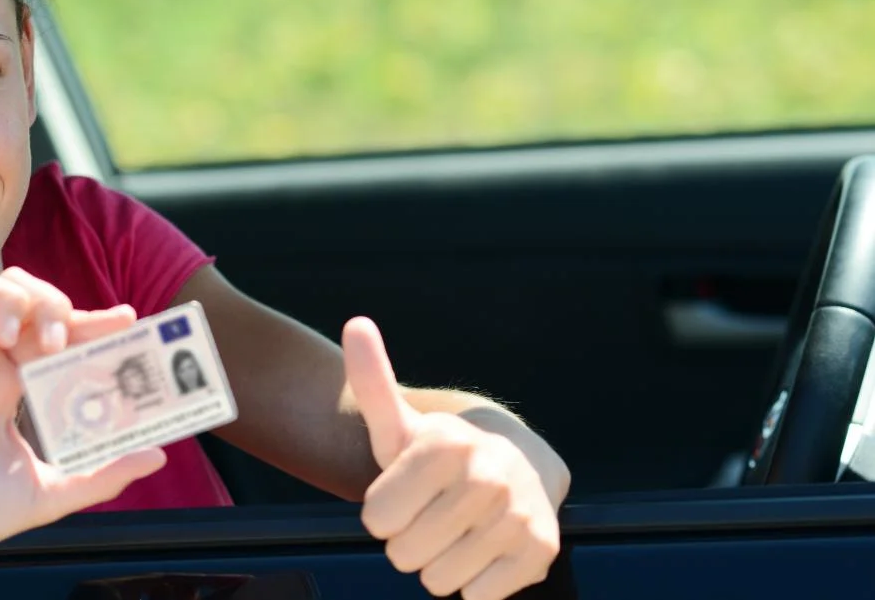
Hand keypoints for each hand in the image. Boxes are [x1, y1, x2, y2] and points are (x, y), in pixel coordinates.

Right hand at [0, 267, 165, 571]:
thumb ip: (100, 474)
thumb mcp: (45, 492)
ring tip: (12, 339)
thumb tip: (157, 455)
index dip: (94, 320)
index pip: (61, 334)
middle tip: (60, 339)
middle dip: (53, 302)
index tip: (128, 320)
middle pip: (28, 294)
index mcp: (14, 384)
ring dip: (10, 297)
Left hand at [343, 318, 562, 599]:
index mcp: (444, 445)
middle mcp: (486, 475)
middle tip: (429, 514)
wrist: (516, 466)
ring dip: (439, 565)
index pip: (375, 521)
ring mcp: (517, 514)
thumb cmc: (438, 454)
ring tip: (455, 531)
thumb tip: (355, 323)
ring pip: (439, 581)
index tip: (403, 493)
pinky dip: (473, 585)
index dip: (382, 514)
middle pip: (403, 554)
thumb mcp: (399, 423)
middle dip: (408, 542)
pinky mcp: (540, 551)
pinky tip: (483, 550)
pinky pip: (476, 598)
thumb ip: (371, 380)